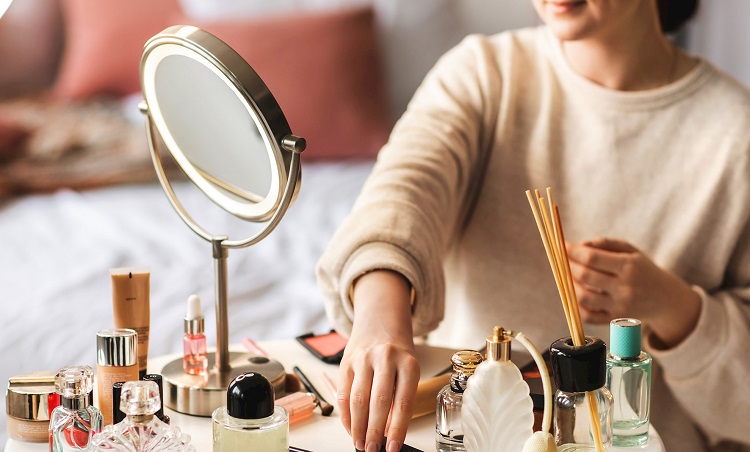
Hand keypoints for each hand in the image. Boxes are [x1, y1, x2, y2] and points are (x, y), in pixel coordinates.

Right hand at [338, 270, 419, 451]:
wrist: (380, 319)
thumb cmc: (397, 351)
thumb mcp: (407, 370)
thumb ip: (399, 397)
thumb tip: (388, 432)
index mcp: (407, 363)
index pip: (402, 403)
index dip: (397, 429)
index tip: (392, 448)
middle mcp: (385, 358)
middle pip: (377, 403)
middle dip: (373, 432)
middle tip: (372, 449)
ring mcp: (363, 358)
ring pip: (358, 399)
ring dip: (357, 427)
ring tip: (359, 443)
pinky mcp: (346, 361)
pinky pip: (343, 392)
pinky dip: (345, 414)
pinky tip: (349, 427)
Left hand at [566, 237, 700, 347]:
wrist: (666, 299)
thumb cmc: (642, 269)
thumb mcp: (630, 250)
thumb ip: (604, 243)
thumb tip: (579, 246)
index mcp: (629, 266)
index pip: (593, 258)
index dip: (573, 251)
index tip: (562, 245)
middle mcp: (625, 288)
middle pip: (585, 276)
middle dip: (568, 266)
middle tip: (563, 260)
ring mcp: (620, 307)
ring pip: (583, 298)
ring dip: (570, 285)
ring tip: (570, 276)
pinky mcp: (615, 321)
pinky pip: (588, 317)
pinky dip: (576, 305)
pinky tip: (576, 293)